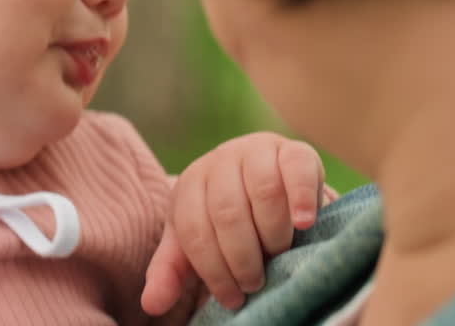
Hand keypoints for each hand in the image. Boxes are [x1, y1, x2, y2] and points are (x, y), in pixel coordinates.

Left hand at [140, 133, 336, 315]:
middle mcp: (220, 162)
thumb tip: (151, 304)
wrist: (268, 180)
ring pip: (263, 191)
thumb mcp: (193, 244)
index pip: (194, 230)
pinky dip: (302, 198)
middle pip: (227, 212)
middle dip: (241, 257)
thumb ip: (171, 270)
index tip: (232, 298)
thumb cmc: (226, 221)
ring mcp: (257, 151)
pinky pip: (297, 170)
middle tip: (255, 283)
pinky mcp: (294, 151)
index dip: (213, 271)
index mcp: (190, 184)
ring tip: (278, 256)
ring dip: (272, 233)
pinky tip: (304, 224)